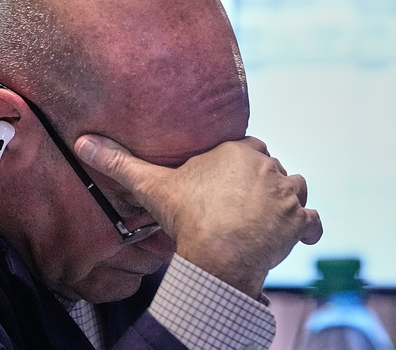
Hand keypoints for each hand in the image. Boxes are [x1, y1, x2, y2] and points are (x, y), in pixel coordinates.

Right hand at [75, 135, 321, 298]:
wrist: (218, 252)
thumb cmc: (187, 215)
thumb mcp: (150, 185)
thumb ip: (119, 161)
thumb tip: (82, 142)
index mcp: (236, 149)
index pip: (246, 146)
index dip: (238, 161)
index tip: (225, 178)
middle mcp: (267, 165)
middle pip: (271, 166)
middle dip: (261, 180)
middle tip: (242, 201)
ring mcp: (286, 194)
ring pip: (295, 188)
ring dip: (286, 200)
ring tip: (268, 215)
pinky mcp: (299, 222)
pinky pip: (313, 221)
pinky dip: (308, 228)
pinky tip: (298, 234)